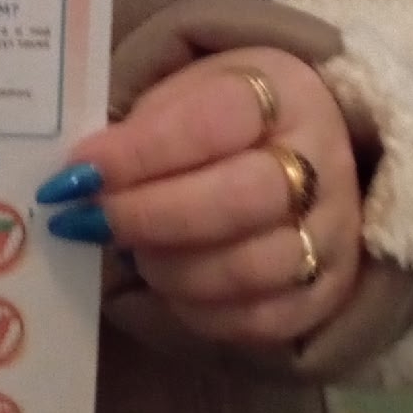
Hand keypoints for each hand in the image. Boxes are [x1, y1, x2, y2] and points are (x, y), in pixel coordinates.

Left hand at [35, 46, 362, 345]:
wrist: (299, 153)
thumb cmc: (222, 119)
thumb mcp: (186, 91)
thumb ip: (140, 127)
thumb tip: (80, 179)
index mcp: (286, 91)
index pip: (214, 122)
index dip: (140, 152)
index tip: (79, 173)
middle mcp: (324, 161)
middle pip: (240, 199)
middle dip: (150, 216)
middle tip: (89, 220)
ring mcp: (333, 232)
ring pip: (249, 269)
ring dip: (170, 267)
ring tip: (129, 250)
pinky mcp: (329, 293)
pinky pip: (258, 321)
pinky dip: (197, 310)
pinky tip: (165, 283)